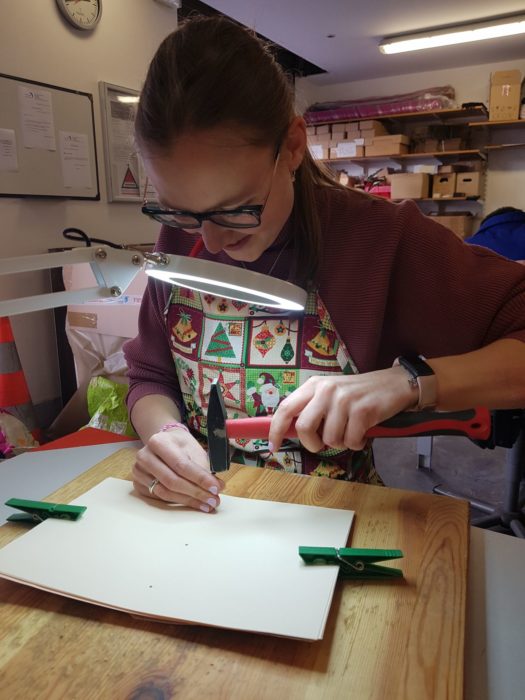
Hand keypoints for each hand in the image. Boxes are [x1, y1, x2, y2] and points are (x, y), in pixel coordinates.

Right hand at [132, 427, 223, 511]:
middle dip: (196, 493)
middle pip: (172, 481)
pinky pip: (160, 498)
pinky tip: (194, 503)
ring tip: (207, 504)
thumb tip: (216, 487)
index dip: (200, 478)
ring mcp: (138, 472)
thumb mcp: (193, 449)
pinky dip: (179, 502)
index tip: (216, 488)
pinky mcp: (138, 484)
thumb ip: (202, 468)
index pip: (181, 465)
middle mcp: (144, 456)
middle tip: (214, 500)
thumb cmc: (181, 445)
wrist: (164, 442)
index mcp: (158, 442)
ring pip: (165, 493)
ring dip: (189, 501)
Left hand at [268, 367, 415, 452]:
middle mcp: (326, 390)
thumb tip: (289, 432)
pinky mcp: (362, 410)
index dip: (275, 430)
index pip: (285, 408)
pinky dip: (356, 443)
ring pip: (329, 439)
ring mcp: (344, 400)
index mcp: (314, 385)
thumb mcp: (330, 394)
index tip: (273, 447)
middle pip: (304, 428)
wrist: (393, 384)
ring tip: (350, 431)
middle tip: (322, 444)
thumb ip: (311, 409)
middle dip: (312, 444)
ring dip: (340, 443)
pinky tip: (363, 432)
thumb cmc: (358, 394)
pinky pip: (351, 441)